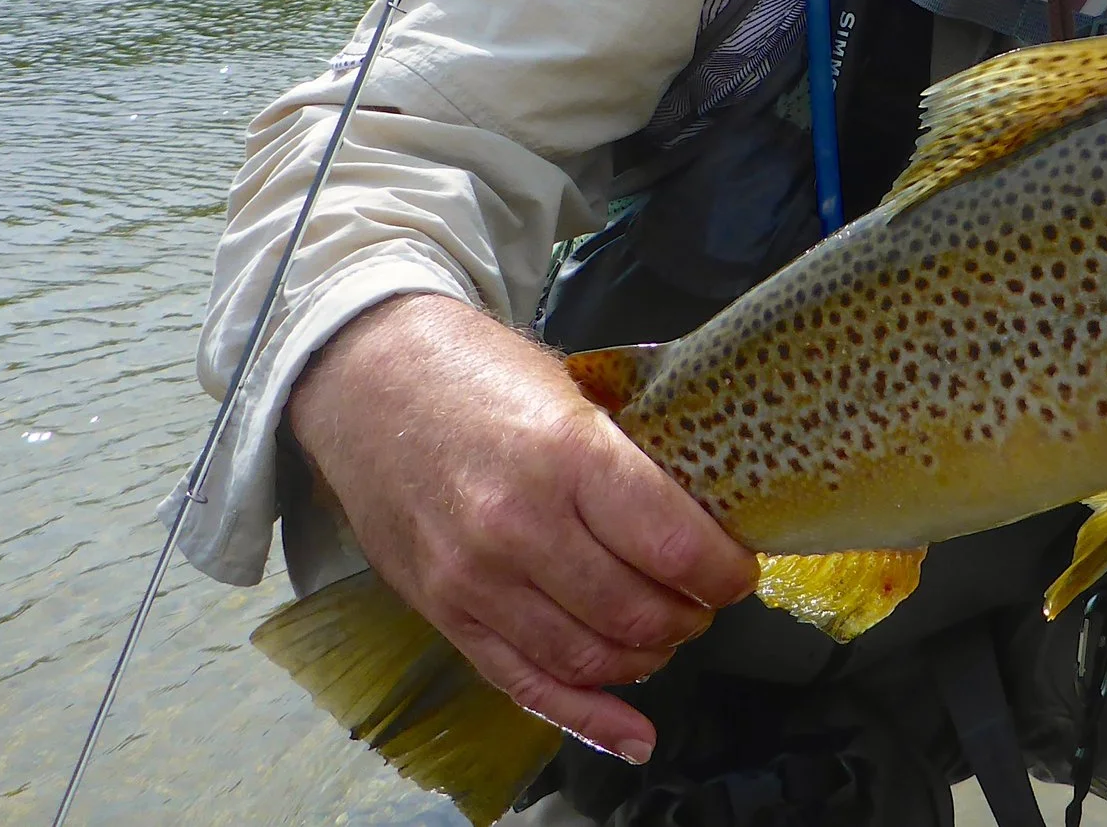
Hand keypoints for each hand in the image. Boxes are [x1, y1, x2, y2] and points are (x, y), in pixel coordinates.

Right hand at [286, 294, 756, 763]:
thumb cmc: (480, 372)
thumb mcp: (574, 392)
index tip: (739, 567)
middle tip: (705, 596)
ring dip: (649, 656)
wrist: (367, 378)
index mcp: (567, 457)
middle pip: (638, 613)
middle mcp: (519, 529)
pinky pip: (526, 684)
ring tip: (668, 630)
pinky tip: (635, 733)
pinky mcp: (444, 613)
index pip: (675, 547)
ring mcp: (474, 581)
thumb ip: (631, 460)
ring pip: (590, 658)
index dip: (725, 571)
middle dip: (693, 614)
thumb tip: (704, 516)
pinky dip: (588, 717)